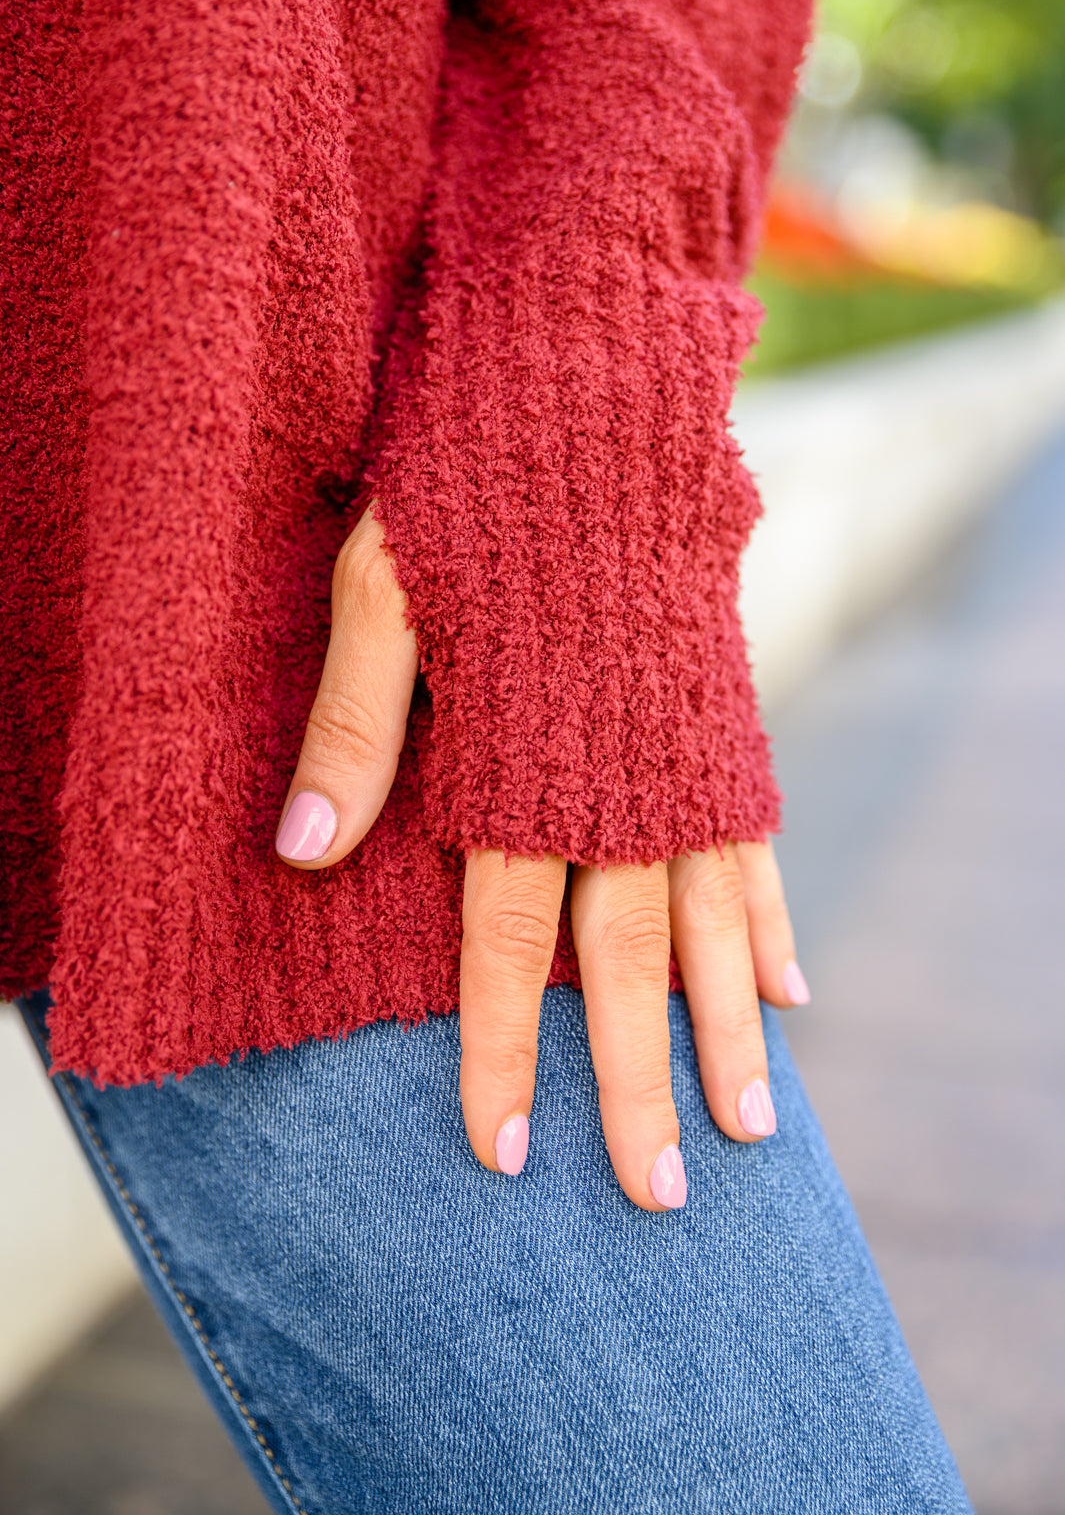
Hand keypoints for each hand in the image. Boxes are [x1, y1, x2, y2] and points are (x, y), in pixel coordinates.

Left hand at [275, 504, 809, 1210]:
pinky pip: (758, 850)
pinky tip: (793, 989)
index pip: (511, 948)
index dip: (504, 1054)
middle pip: (631, 966)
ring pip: (716, 925)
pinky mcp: (724, 729)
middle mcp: (620, 788)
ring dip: (728, 1033)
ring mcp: (687, 762)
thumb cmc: (472, 492)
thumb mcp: (381, 597)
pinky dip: (773, 924)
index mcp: (525, 772)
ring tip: (750, 1129)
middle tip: (662, 1197)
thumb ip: (351, 731)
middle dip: (638, 1087)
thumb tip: (298, 857)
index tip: (501, 1152)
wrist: (595, 399)